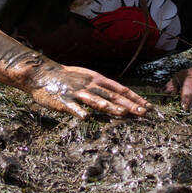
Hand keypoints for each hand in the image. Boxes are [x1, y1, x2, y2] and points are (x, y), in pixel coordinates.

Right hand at [25, 64, 150, 119]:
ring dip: (110, 107)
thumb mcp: (88, 78)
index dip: (135, 97)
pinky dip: (79, 112)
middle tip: (144, 113)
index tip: (148, 106)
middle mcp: (89, 85)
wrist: (43, 74)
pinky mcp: (62, 101)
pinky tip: (86, 118)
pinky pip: (72, 107)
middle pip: (112, 96)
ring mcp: (76, 92)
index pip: (120, 89)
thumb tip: (120, 97)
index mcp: (97, 79)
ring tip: (123, 113)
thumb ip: (102, 87)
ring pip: (95, 100)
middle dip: (129, 104)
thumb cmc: (68, 78)